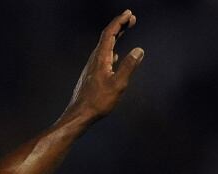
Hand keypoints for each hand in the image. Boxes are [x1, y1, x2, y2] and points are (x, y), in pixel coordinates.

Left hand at [61, 10, 144, 124]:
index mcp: (100, 58)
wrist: (79, 115)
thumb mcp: (118, 84)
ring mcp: (91, 67)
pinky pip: (102, 57)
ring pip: (104, 47)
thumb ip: (129, 66)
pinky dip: (111, 50)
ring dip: (115, 37)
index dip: (119, 22)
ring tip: (125, 30)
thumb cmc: (98, 102)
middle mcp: (94, 60)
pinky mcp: (91, 75)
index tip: (129, 14)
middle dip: (119, 25)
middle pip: (106, 37)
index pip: (109, 34)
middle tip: (131, 18)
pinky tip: (115, 56)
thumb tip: (138, 50)